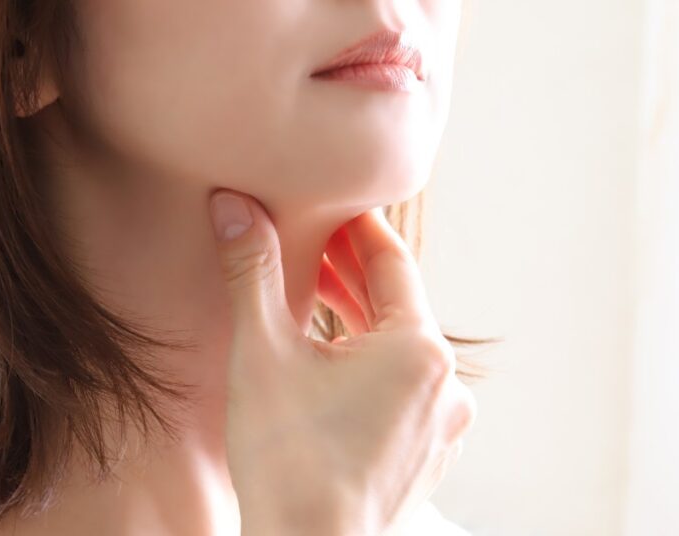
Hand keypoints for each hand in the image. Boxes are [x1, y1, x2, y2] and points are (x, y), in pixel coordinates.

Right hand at [208, 190, 475, 535]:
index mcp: (418, 349)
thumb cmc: (286, 457)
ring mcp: (443, 425)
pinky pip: (404, 391)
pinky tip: (332, 365)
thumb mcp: (261, 352)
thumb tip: (232, 205)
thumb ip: (251, 271)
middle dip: (351, 273)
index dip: (356, 226)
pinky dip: (372, 367)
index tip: (331, 201)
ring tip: (313, 297)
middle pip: (397, 306)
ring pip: (400, 351)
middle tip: (309, 242)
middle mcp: (446, 384)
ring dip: (359, 322)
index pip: (391, 261)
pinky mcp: (428, 455)